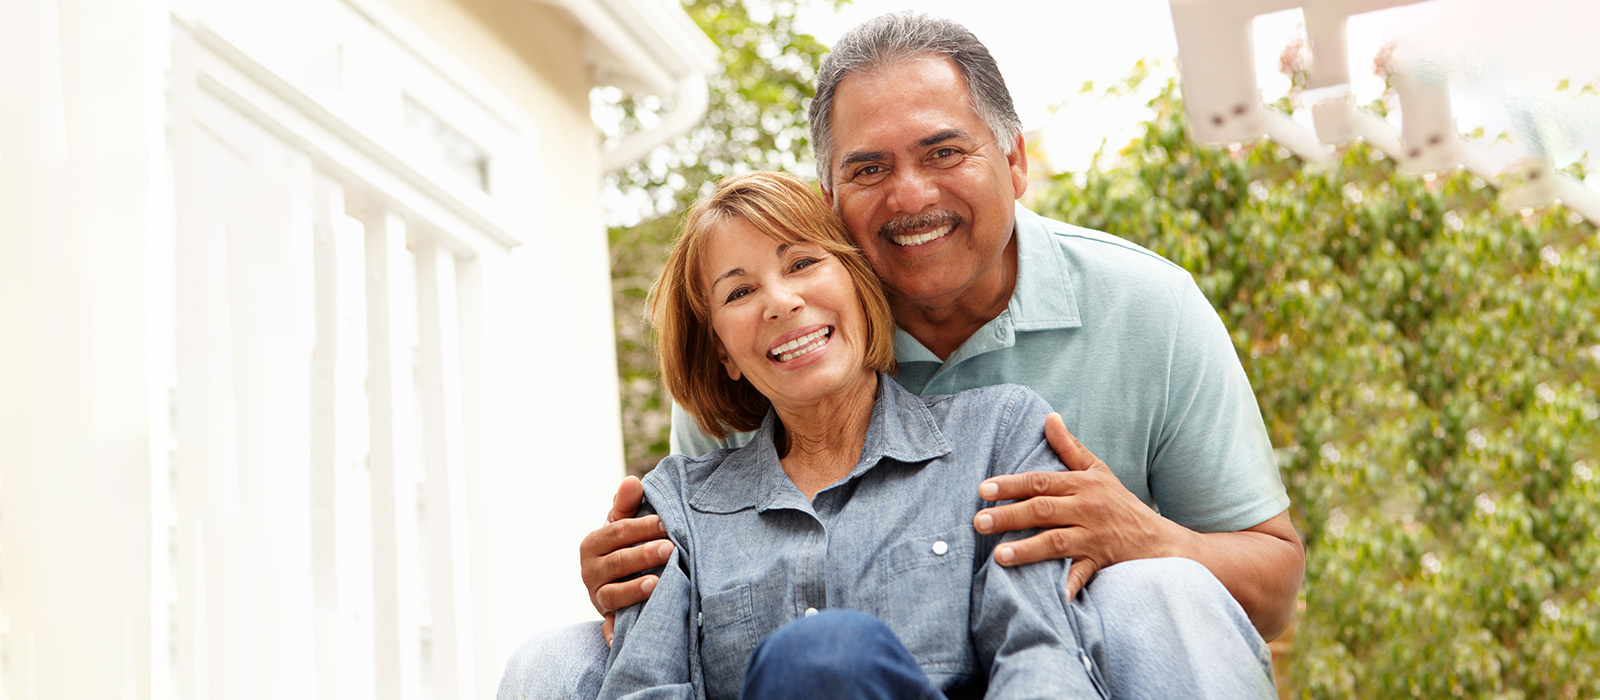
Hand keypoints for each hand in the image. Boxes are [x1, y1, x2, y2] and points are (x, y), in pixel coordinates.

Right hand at [579, 476, 673, 643]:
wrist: (618, 578)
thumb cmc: (624, 544)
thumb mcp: (623, 522)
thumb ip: (627, 504)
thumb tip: (632, 481)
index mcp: (592, 544)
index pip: (616, 533)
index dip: (641, 527)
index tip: (666, 523)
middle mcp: (590, 572)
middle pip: (617, 563)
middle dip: (643, 555)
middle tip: (670, 549)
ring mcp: (598, 598)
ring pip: (613, 595)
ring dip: (634, 590)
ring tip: (657, 583)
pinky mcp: (608, 619)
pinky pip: (609, 629)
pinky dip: (613, 635)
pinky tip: (623, 639)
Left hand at [973, 413, 1175, 598]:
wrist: (1159, 540)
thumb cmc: (1121, 503)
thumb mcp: (1098, 471)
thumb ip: (1070, 447)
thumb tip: (1049, 417)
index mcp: (1083, 485)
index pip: (1041, 481)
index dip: (1011, 484)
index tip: (983, 489)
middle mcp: (1088, 509)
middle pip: (1043, 510)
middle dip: (1009, 516)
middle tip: (979, 522)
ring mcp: (1094, 537)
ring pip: (1058, 542)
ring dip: (1028, 550)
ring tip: (999, 556)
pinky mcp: (1101, 561)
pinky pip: (1083, 575)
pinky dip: (1069, 585)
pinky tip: (1051, 596)